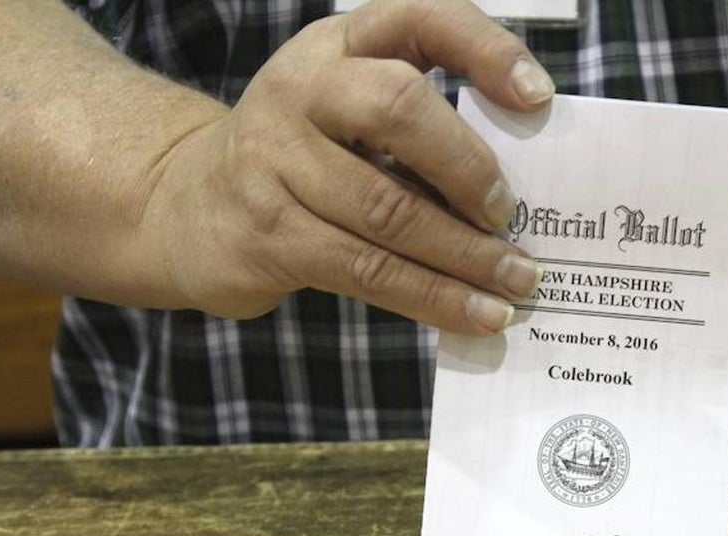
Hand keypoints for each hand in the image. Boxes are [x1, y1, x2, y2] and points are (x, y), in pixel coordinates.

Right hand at [137, 0, 552, 332]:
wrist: (188, 206)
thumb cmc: (305, 158)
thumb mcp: (351, 114)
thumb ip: (421, 126)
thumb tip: (525, 187)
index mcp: (339, 46)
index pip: (421, 18)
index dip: (485, 50)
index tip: (540, 97)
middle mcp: (302, 90)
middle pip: (397, 107)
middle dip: (468, 166)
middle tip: (510, 214)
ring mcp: (276, 161)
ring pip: (388, 209)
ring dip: (466, 255)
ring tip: (518, 282)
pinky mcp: (271, 233)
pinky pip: (368, 270)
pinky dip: (434, 297)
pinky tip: (479, 314)